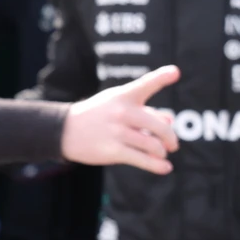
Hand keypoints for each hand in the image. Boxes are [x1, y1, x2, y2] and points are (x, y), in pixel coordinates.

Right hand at [62, 65, 181, 173]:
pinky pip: (143, 160)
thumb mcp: (118, 103)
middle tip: (172, 144)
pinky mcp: (113, 151)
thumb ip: (146, 109)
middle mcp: (122, 112)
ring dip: (162, 151)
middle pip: (160, 127)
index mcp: (124, 96)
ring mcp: (117, 132)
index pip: (145, 84)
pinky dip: (158, 166)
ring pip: (154, 145)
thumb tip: (170, 120)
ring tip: (160, 153)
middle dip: (171, 138)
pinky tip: (165, 167)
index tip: (175, 72)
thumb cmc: (99, 114)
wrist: (65, 130)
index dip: (161, 78)